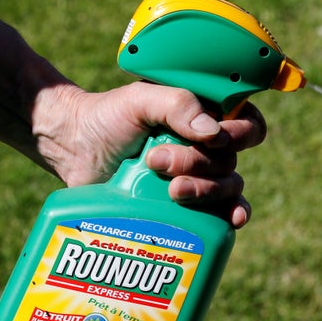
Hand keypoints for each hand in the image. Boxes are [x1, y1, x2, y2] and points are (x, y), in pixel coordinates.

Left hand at [31, 81, 266, 227]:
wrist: (75, 150)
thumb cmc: (108, 118)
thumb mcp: (140, 100)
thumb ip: (178, 105)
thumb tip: (214, 133)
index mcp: (205, 116)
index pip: (247, 123)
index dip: (240, 133)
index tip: (213, 138)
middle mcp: (208, 147)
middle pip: (231, 160)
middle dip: (199, 163)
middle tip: (157, 161)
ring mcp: (199, 177)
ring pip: (227, 187)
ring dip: (205, 190)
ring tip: (173, 191)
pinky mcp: (188, 205)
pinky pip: (221, 212)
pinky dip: (231, 215)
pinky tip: (232, 220)